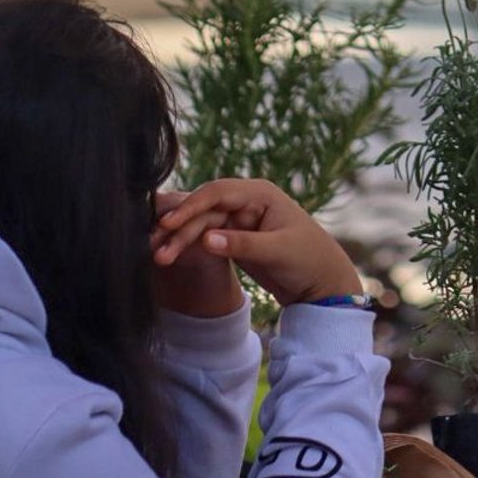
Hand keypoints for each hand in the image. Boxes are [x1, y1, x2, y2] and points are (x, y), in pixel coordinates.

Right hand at [155, 179, 363, 305]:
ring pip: (201, 225)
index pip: (218, 193)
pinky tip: (170, 255)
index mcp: (260, 193)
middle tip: (155, 249)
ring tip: (158, 258)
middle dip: (180, 229)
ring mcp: (240, 219)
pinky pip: (206, 238)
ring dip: (180, 240)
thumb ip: (243, 245)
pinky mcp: (235, 237)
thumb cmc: (309, 260)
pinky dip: (189, 247)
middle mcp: (247, 202)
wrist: (323, 284)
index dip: (191, 207)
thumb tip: (206, 239)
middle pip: (205, 210)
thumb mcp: (278, 252)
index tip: (168, 224)